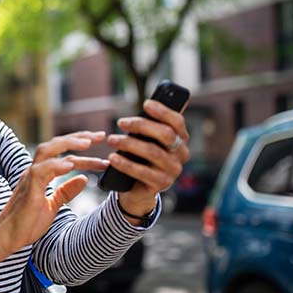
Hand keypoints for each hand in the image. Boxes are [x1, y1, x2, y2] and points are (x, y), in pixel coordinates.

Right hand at [0, 131, 108, 256]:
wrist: (8, 237)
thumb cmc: (27, 223)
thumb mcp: (53, 205)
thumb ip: (66, 191)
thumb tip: (84, 179)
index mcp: (41, 174)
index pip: (63, 155)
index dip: (82, 148)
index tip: (100, 144)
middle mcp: (34, 171)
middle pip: (55, 145)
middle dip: (78, 138)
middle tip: (100, 136)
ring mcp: (30, 178)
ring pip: (47, 151)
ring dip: (68, 144)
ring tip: (88, 143)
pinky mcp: (28, 188)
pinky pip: (40, 170)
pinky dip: (55, 165)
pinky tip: (70, 164)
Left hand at [107, 99, 190, 215]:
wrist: (136, 189)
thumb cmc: (141, 159)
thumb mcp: (146, 141)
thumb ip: (149, 128)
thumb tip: (147, 106)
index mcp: (180, 140)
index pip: (177, 122)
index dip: (163, 111)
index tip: (145, 103)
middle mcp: (181, 154)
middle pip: (165, 134)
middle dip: (141, 125)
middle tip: (121, 122)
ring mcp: (173, 170)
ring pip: (152, 152)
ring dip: (129, 143)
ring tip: (111, 140)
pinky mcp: (162, 184)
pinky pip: (142, 172)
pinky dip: (125, 164)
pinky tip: (113, 158)